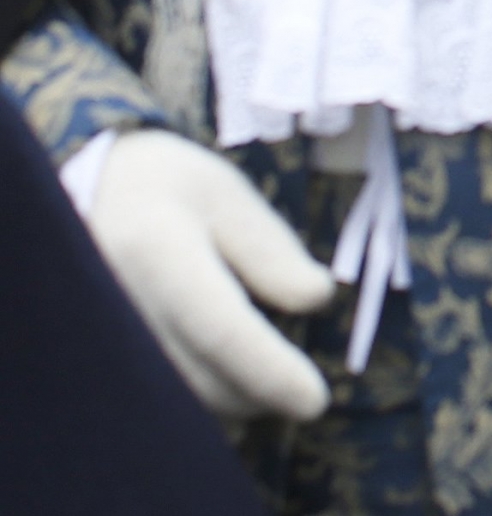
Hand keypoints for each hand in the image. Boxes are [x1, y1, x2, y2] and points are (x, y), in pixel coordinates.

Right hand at [87, 129, 335, 419]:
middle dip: (259, 393)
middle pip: (199, 380)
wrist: (72, 200)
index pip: (220, 331)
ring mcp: (94, 339)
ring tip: (257, 369)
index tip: (314, 402)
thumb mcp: (228, 196)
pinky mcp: (93, 360)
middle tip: (298, 385)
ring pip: (175, 402)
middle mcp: (116, 304)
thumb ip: (271, 251)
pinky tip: (220, 378)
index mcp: (157, 251)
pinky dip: (195, 400)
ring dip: (228, 401)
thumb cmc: (167, 190)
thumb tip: (317, 300)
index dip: (269, 372)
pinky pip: (150, 401)